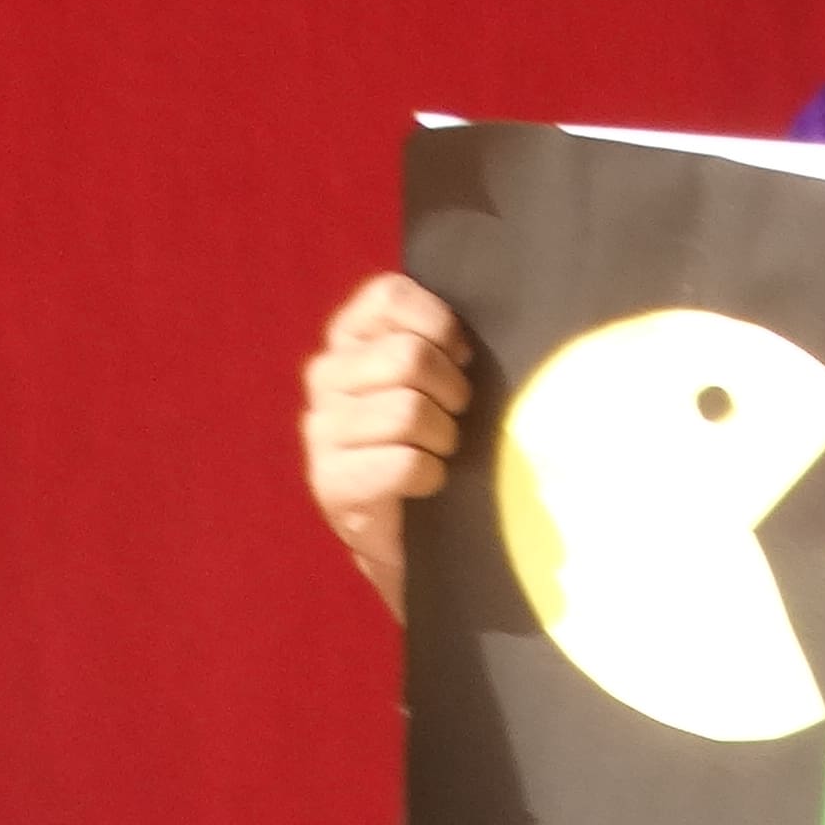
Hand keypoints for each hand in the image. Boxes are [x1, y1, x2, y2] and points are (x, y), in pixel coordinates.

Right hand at [301, 271, 467, 616]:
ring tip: (440, 451)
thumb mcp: (447, 375)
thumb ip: (450, 338)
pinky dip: (432, 475)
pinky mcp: (329, 482)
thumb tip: (504, 315)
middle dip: (453, 390)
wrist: (417, 528)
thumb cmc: (443, 436)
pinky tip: (427, 484)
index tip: (463, 356)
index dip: (440, 324)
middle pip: (408, 357)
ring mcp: (320, 429)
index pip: (388, 295)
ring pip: (407, 411)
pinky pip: (403, 463)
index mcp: (352, 337)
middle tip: (457, 416)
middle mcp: (326, 375)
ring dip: (444, 437)